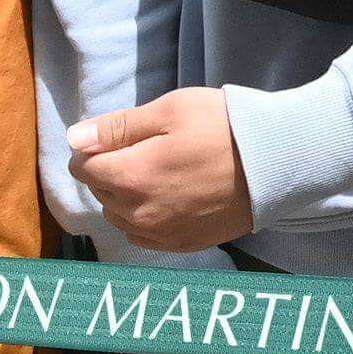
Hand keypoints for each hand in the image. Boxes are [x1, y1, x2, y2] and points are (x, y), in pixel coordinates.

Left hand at [66, 89, 256, 252]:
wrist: (278, 159)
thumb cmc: (225, 126)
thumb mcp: (171, 110)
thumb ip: (117, 126)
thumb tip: (74, 139)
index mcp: (131, 176)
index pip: (82, 167)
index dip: (95, 147)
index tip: (122, 136)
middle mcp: (139, 213)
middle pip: (99, 192)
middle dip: (111, 170)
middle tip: (147, 148)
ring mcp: (161, 233)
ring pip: (119, 216)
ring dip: (126, 195)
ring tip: (159, 172)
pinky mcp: (182, 244)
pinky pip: (143, 236)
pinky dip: (145, 218)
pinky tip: (168, 197)